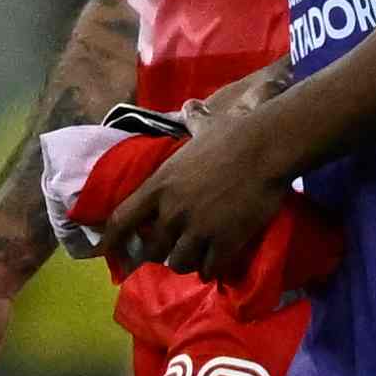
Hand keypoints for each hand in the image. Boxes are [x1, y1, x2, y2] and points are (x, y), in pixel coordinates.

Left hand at [99, 120, 275, 280]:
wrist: (267, 148)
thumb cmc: (234, 134)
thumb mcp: (204, 127)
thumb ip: (191, 122)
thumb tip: (190, 106)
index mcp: (160, 185)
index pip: (121, 220)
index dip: (112, 240)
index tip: (108, 252)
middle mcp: (173, 212)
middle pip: (151, 250)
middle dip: (158, 253)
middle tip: (168, 251)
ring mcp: (198, 230)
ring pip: (179, 263)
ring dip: (186, 262)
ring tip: (195, 257)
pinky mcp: (224, 243)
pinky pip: (208, 269)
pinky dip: (210, 269)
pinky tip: (216, 263)